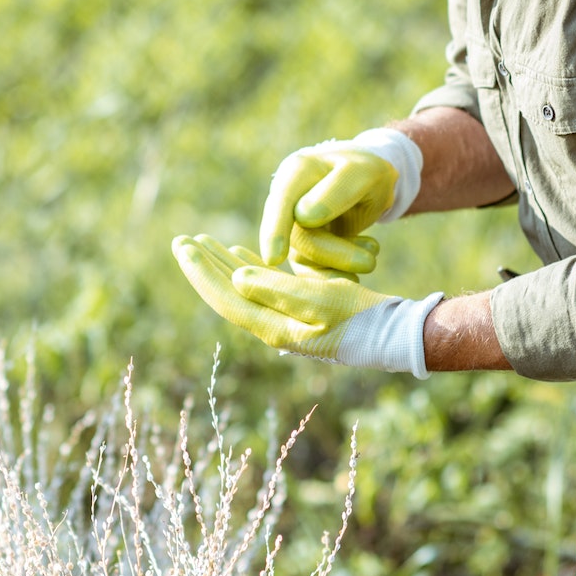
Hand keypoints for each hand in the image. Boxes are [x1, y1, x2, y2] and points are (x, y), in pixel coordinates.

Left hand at [174, 235, 387, 357]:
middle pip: (229, 293)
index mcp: (274, 327)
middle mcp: (274, 326)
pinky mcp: (300, 312)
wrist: (394, 334)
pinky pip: (264, 288)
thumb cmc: (363, 316)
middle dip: (205, 266)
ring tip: (204, 243)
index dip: (203, 272)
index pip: (227, 297)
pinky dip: (249, 269)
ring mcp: (286, 321)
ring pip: (244, 289)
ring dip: (224, 264)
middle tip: (182, 241)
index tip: (183, 246)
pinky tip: (242, 257)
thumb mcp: (322, 299)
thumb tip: (236, 279)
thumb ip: (278, 289)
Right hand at [260, 129, 422, 273]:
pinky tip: (365, 255)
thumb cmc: (365, 171)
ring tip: (373, 248)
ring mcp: (293, 227)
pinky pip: (314, 271)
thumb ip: (336, 191)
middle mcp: (287, 201)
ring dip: (343, 263)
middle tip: (370, 263)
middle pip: (299, 238)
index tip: (274, 259)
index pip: (280, 204)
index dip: (274, 231)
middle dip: (335, 254)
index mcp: (295, 174)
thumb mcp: (362, 173)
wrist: (370, 182)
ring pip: (306, 259)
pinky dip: (340, 272)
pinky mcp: (304, 249)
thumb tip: (302, 218)